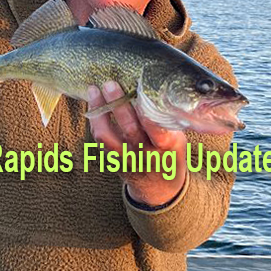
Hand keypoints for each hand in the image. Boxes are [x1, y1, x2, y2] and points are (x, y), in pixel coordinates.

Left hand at [87, 81, 186, 206]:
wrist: (158, 187)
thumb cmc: (170, 155)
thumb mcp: (177, 139)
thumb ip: (166, 120)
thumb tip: (154, 88)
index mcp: (166, 147)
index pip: (157, 129)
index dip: (147, 110)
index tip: (139, 89)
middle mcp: (145, 154)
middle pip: (129, 129)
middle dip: (118, 104)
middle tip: (110, 83)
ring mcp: (126, 159)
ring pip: (107, 136)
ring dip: (98, 111)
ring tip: (93, 90)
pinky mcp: (113, 160)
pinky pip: (100, 139)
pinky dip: (95, 120)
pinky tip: (93, 104)